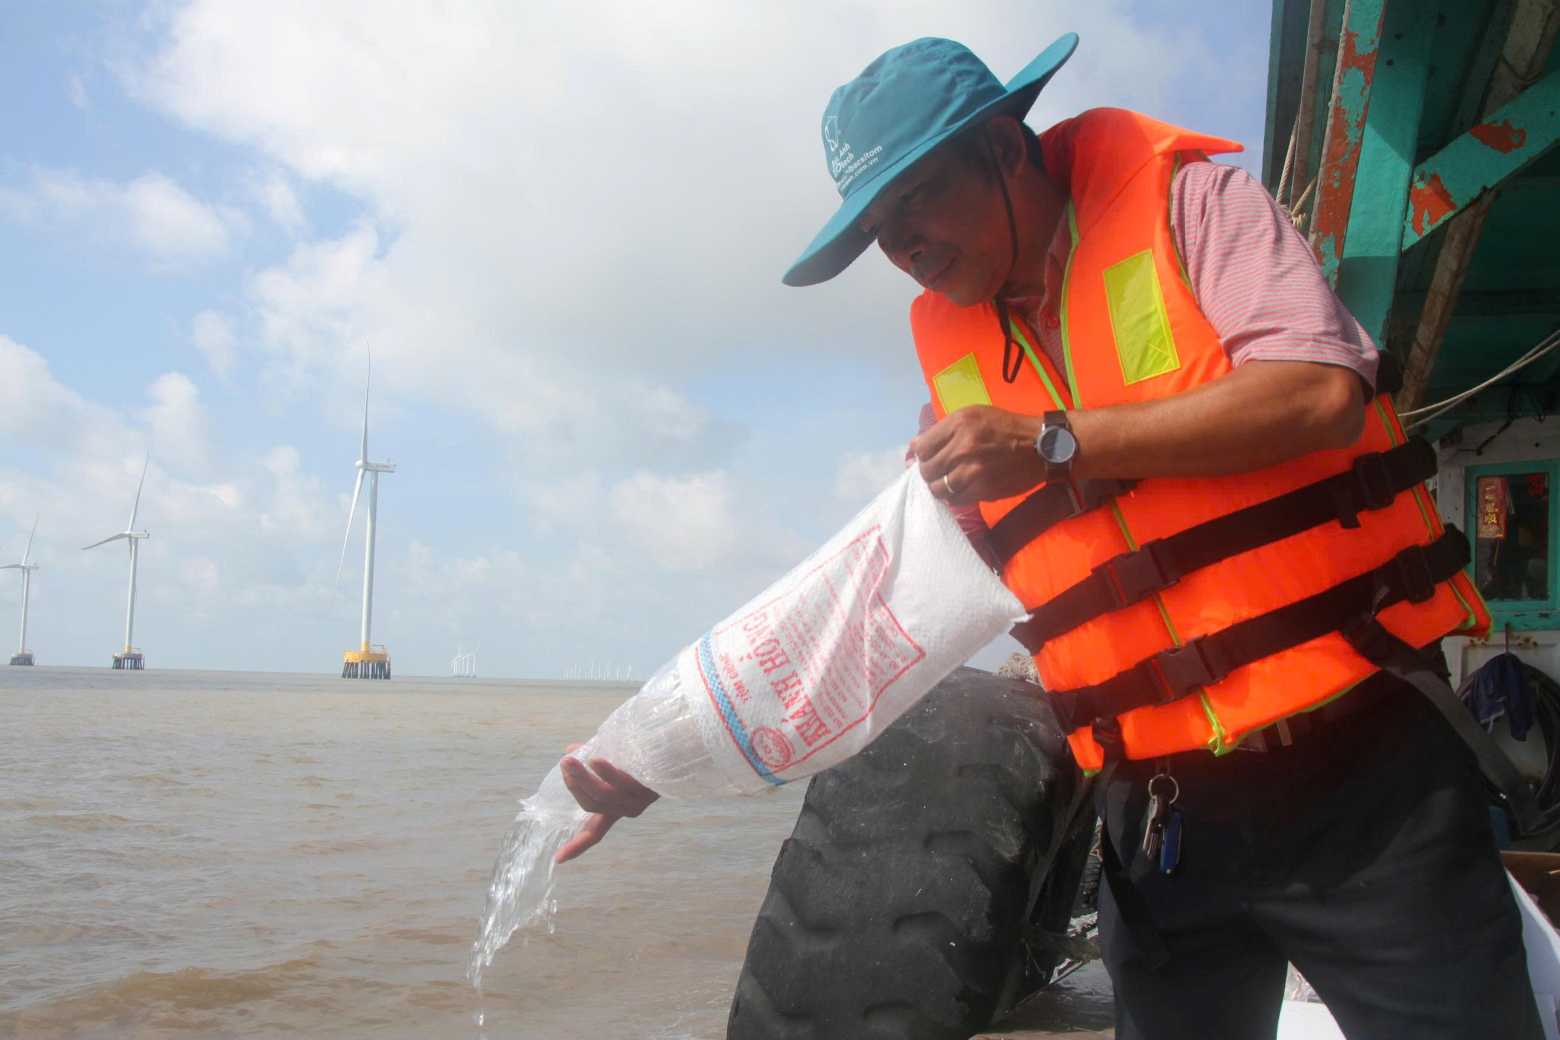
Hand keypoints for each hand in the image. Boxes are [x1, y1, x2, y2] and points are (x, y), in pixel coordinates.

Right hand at [554, 744, 659, 863]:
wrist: (679, 745)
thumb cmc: (643, 753)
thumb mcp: (614, 759)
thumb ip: (592, 759)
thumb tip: (569, 750)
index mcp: (617, 809)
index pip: (594, 832)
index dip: (576, 845)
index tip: (558, 859)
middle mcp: (626, 809)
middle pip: (592, 806)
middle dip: (574, 786)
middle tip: (564, 763)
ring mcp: (638, 801)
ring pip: (603, 796)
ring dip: (583, 778)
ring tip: (570, 760)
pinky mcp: (648, 789)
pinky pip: (622, 782)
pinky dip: (606, 772)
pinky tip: (595, 759)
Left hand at [910, 405, 1046, 504]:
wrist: (1042, 446)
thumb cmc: (1006, 428)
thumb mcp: (974, 416)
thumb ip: (945, 430)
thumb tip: (915, 449)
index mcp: (959, 423)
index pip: (921, 447)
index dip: (921, 455)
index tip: (927, 457)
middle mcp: (963, 447)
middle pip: (926, 470)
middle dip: (929, 472)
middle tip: (939, 471)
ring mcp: (972, 471)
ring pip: (937, 489)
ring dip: (940, 487)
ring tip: (950, 481)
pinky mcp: (983, 490)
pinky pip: (955, 500)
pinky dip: (955, 496)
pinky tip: (963, 488)